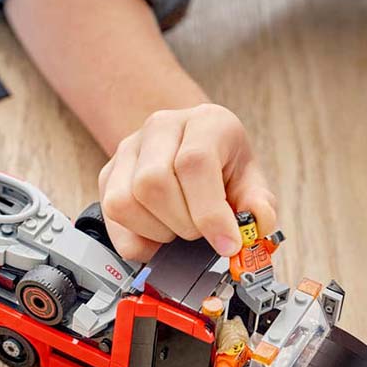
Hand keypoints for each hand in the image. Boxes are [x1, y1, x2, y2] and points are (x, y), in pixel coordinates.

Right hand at [98, 104, 275, 261]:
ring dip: (157, 231)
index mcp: (205, 122)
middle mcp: (161, 127)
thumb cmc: (223, 164)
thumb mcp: (249, 180)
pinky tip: (157, 234)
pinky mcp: (108, 173)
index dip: (210, 213)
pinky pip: (110, 215)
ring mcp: (129, 148)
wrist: (192, 147)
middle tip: (200, 231)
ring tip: (178, 228)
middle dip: (182, 223)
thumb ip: (259, 204)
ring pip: (125, 201)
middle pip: (153, 183)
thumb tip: (257, 223)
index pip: (194, 163)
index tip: (227, 244)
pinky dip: (136, 238)